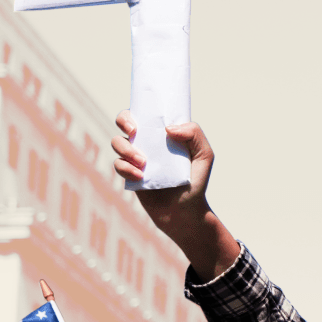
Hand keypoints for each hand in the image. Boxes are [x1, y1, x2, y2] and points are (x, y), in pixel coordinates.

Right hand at [111, 114, 239, 279]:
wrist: (186, 211)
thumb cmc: (196, 180)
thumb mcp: (204, 155)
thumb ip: (195, 135)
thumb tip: (169, 128)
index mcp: (163, 134)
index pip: (145, 113)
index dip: (137, 110)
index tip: (138, 120)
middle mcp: (148, 143)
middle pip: (124, 122)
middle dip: (123, 122)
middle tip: (134, 133)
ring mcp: (136, 158)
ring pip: (117, 143)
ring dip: (126, 149)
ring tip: (144, 163)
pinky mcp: (129, 175)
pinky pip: (118, 165)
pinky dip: (125, 168)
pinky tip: (140, 176)